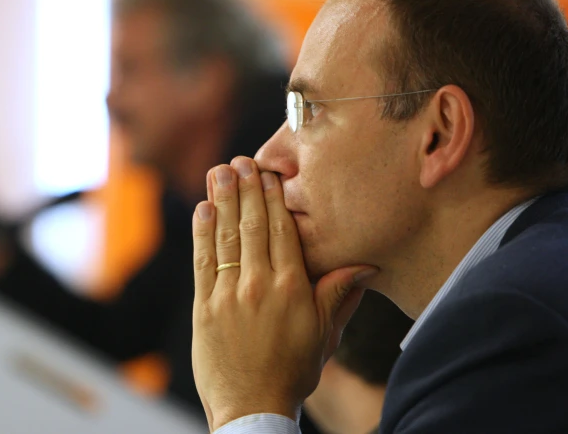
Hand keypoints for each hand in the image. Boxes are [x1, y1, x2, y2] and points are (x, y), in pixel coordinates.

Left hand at [191, 156, 377, 430]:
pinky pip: (204, 262)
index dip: (273, 198)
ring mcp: (229, 294)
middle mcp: (260, 285)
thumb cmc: (293, 371)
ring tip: (219, 171)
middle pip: (253, 225)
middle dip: (246, 189)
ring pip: (226, 237)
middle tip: (241, 160)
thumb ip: (340, 295)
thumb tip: (365, 264)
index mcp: (292, 288)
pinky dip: (202, 233)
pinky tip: (202, 209)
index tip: (268, 172)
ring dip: (221, 201)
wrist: (252, 407)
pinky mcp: (205, 307)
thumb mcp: (325, 334)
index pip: (282, 231)